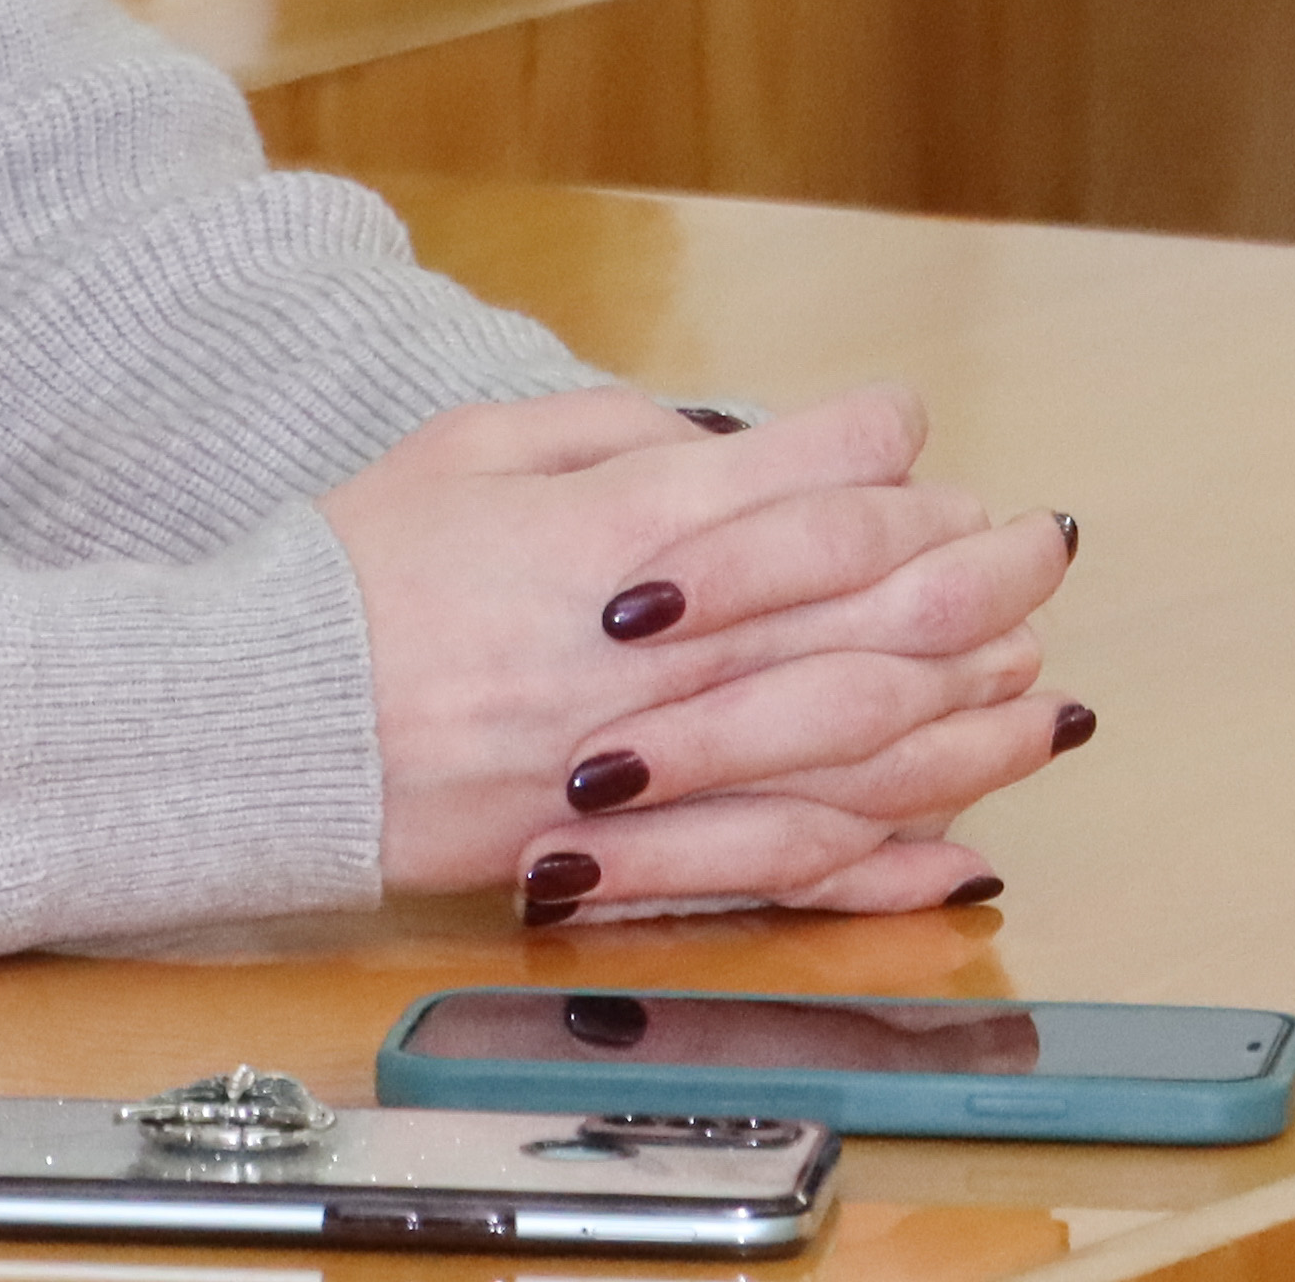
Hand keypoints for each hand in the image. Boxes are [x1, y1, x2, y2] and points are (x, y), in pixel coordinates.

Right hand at [321, 383, 1074, 919]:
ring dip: (966, 717)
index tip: (915, 426)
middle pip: (859, 612)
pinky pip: (784, 868)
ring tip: (1041, 690)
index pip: (795, 484)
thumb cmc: (350, 575)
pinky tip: (958, 843)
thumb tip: (731, 441)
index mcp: (606, 539)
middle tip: (1043, 545)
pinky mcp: (620, 864)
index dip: (878, 447)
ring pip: (852, 745)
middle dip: (971, 574)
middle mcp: (644, 658)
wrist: (251, 728)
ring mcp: (640, 772)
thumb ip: (610, 436)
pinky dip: (884, 860)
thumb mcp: (469, 449)